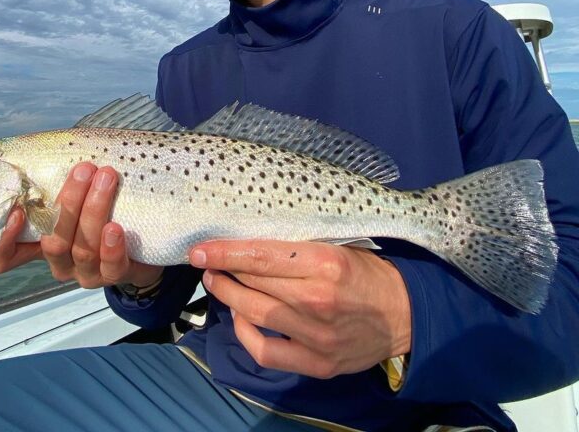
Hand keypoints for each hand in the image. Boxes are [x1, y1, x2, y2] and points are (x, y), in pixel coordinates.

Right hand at [0, 162, 163, 289]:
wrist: (145, 237)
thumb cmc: (101, 207)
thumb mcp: (76, 196)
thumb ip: (57, 182)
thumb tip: (47, 147)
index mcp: (40, 245)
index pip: (4, 258)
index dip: (4, 241)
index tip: (17, 211)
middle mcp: (60, 262)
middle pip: (54, 242)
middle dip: (68, 203)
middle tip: (85, 169)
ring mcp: (87, 273)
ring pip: (82, 249)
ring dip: (94, 211)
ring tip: (107, 179)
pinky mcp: (115, 276)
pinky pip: (111, 267)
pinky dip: (111, 247)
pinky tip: (115, 227)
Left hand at [189, 240, 410, 378]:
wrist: (406, 315)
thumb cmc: (368, 272)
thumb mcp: (338, 246)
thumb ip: (298, 247)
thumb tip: (251, 241)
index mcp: (324, 263)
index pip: (260, 256)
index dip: (225, 253)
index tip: (200, 250)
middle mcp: (317, 299)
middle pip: (253, 284)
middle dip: (222, 272)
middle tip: (206, 262)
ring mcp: (316, 336)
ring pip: (254, 315)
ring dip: (228, 297)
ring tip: (218, 283)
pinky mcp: (317, 364)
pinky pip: (267, 353)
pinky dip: (246, 335)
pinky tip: (240, 317)